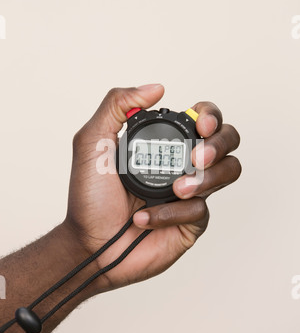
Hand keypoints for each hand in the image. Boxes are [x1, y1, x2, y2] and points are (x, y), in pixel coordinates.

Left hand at [64, 84, 240, 294]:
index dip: (210, 116)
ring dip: (206, 179)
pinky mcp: (192, 221)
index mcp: (163, 142)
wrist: (90, 244)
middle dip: (218, 145)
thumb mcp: (92, 142)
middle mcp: (181, 164)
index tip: (200, 126)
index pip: (202, 118)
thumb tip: (156, 88)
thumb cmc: (89, 198)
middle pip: (227, 141)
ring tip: (175, 191)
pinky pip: (201, 210)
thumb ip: (117, 105)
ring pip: (229, 171)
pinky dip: (171, 213)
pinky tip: (145, 218)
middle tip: (196, 160)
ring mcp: (190, 192)